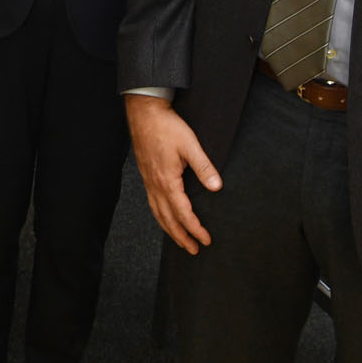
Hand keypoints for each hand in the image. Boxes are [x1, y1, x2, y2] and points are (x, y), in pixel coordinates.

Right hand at [125, 95, 218, 253]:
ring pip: (157, 213)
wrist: (144, 112)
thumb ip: (204, 167)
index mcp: (167, 181)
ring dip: (169, 229)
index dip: (195, 229)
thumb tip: (217, 187)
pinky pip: (152, 203)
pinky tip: (164, 216)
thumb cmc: (166, 126)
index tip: (206, 240)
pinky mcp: (146, 175)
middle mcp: (155, 185)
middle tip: (194, 250)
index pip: (183, 213)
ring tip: (180, 240)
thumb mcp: (190, 145)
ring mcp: (148, 181)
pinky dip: (159, 216)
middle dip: (181, 237)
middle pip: (168, 219)